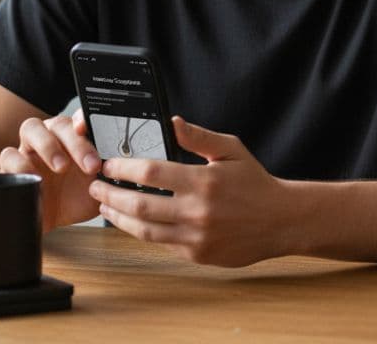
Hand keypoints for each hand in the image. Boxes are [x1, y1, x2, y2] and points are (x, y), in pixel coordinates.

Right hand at [0, 109, 101, 232]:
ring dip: (48, 145)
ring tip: (61, 168)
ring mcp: (30, 149)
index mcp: (76, 138)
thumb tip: (130, 168)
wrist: (52, 221)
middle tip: (91, 165)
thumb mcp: (99, 188)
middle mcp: (52, 137)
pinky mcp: (11, 167)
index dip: (85, 118)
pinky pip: (8, 155)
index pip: (80, 118)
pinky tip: (35, 181)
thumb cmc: (76, 198)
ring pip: (30, 127)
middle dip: (76, 142)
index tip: (92, 130)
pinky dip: (20, 165)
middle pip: (59, 123)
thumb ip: (111, 174)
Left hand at [90, 117, 293, 266]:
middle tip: (95, 187)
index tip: (107, 164)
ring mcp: (196, 236)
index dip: (123, 168)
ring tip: (105, 207)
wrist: (281, 220)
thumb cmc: (254, 181)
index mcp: (204, 181)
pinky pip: (161, 243)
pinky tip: (133, 221)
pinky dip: (142, 231)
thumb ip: (198, 137)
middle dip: (111, 195)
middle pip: (140, 205)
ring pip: (145, 230)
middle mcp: (198, 211)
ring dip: (119, 217)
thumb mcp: (231, 149)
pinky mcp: (197, 254)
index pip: (152, 173)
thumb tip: (171, 122)